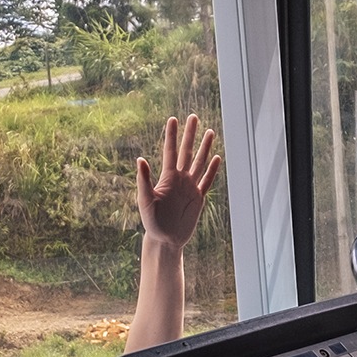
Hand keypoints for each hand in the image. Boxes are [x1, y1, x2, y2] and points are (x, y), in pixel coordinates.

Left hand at [137, 116, 221, 250]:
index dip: (172, 135)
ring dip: (204, 148)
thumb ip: (144, 180)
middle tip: (194, 117)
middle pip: (187, 152)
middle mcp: (180, 179)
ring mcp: (190, 188)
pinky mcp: (198, 199)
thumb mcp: (145, 200)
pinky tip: (216, 158)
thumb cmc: (151, 221)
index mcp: (167, 178)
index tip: (173, 119)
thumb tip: (140, 159)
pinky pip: (207, 181)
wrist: (165, 239)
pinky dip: (212, 170)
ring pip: (199, 163)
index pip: (171, 151)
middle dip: (190, 135)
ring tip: (210, 132)